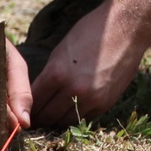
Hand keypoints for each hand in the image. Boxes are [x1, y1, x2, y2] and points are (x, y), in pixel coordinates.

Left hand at [29, 0, 146, 128]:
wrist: (125, 28)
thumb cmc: (90, 32)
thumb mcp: (61, 51)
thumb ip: (49, 75)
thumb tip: (38, 95)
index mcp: (56, 73)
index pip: (33, 101)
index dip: (27, 107)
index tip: (24, 109)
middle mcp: (73, 89)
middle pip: (47, 116)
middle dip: (39, 117)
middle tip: (35, 117)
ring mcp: (91, 98)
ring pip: (65, 122)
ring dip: (56, 120)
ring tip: (52, 115)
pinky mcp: (105, 103)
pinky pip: (83, 118)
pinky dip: (75, 116)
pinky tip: (70, 109)